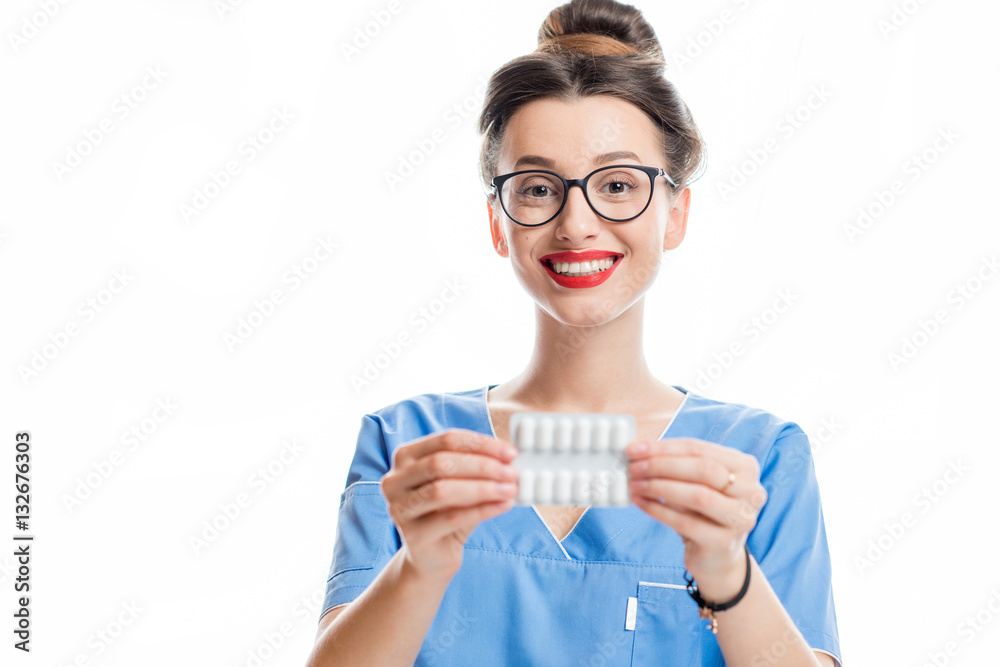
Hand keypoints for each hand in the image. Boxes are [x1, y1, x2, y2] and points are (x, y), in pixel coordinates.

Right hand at [380, 428, 518, 581]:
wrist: (431, 556)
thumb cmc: (447, 512)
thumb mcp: (460, 483)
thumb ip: (478, 468)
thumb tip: (510, 458)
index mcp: (406, 456)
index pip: (446, 440)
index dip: (481, 444)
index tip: (510, 453)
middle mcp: (394, 480)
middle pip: (441, 463)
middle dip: (482, 466)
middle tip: (511, 472)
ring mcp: (399, 508)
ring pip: (443, 491)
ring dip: (483, 488)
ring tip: (510, 490)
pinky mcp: (411, 536)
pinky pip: (451, 518)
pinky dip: (482, 510)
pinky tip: (503, 506)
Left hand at [625, 438, 766, 595]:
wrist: (717, 555)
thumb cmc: (703, 511)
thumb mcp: (696, 483)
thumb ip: (675, 464)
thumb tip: (637, 451)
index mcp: (745, 467)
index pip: (700, 449)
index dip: (664, 448)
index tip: (635, 449)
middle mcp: (751, 491)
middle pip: (702, 469)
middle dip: (662, 466)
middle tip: (633, 467)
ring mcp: (741, 518)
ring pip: (697, 496)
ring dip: (660, 487)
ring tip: (635, 485)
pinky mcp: (724, 542)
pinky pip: (686, 523)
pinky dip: (659, 511)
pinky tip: (641, 503)